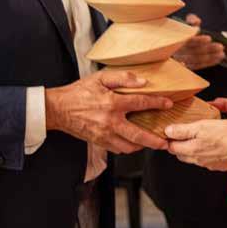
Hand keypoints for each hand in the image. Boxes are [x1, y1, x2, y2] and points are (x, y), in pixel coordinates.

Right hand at [45, 71, 172, 153]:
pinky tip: (133, 142)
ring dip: (142, 146)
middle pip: (139, 135)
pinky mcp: (99, 142)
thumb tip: (142, 82)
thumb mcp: (100, 78)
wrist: (59, 109)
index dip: (157, 103)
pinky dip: (128, 147)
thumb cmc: (79, 92)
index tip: (168, 104)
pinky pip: (118, 149)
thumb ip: (122, 78)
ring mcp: (104, 135)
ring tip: (152, 143)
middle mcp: (110, 122)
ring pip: (129, 146)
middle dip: (155, 140)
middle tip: (166, 142)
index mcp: (112, 103)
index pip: (141, 103)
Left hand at [165, 119, 226, 170]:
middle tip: (182, 133)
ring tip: (197, 137)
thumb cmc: (225, 135)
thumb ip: (182, 130)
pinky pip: (206, 159)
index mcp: (191, 150)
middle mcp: (197, 159)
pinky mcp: (218, 165)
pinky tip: (210, 144)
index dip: (170, 139)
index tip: (171, 132)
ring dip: (192, 148)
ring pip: (193, 157)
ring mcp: (208, 164)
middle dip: (179, 145)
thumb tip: (168, 131)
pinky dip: (204, 152)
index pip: (172, 148)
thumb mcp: (200, 126)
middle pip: (181, 154)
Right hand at [172, 13, 224, 69]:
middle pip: (193, 52)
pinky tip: (217, 59)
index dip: (198, 40)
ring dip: (210, 58)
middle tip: (220, 47)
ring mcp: (180, 60)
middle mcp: (177, 51)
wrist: (176, 42)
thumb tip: (196, 22)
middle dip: (208, 50)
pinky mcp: (186, 67)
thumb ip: (192, 19)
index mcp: (177, 39)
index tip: (209, 38)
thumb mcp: (187, 23)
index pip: (188, 41)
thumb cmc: (183, 31)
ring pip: (196, 60)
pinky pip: (197, 66)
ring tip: (222, 54)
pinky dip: (208, 63)